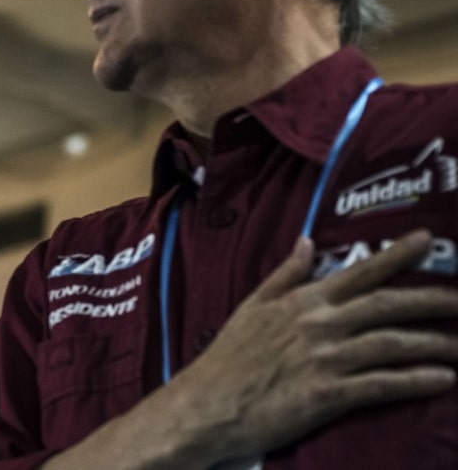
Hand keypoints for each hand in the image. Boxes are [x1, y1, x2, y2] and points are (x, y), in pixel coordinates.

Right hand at [44, 229, 457, 469]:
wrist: (209, 404)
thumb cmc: (228, 357)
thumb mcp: (252, 306)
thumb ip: (285, 274)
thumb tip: (308, 241)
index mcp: (302, 300)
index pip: (359, 272)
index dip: (396, 255)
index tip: (426, 240)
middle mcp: (320, 323)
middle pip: (387, 306)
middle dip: (431, 299)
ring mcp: (326, 358)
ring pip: (391, 344)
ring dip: (433, 343)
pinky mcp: (329, 394)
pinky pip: (382, 384)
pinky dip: (416, 380)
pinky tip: (444, 379)